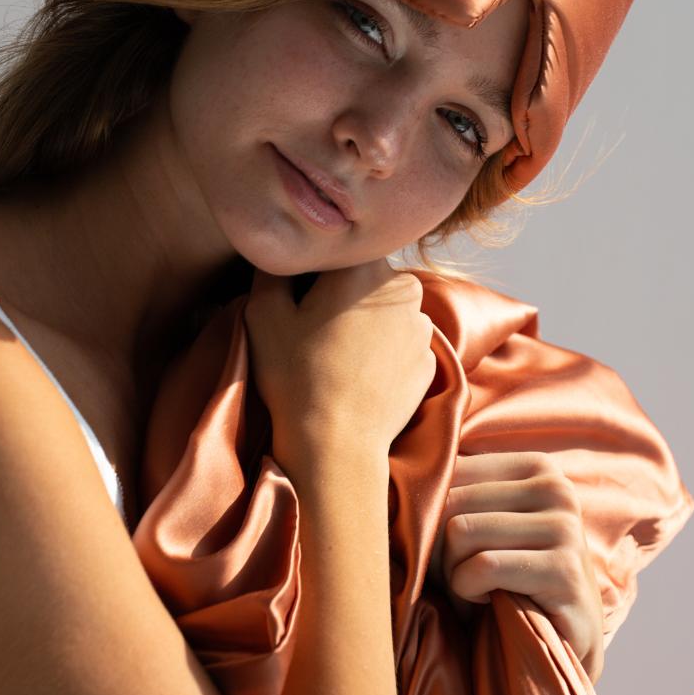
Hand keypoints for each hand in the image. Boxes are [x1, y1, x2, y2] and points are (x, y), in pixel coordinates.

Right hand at [243, 261, 436, 477]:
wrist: (336, 444)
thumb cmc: (297, 375)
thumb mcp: (264, 313)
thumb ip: (273, 270)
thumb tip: (281, 253)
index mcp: (365, 267)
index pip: (338, 250)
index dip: (313, 271)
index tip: (297, 298)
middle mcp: (404, 288)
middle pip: (365, 278)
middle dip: (341, 295)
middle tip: (312, 328)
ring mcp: (422, 326)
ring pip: (385, 310)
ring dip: (364, 322)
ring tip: (334, 355)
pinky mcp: (429, 360)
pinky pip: (399, 341)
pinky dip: (381, 351)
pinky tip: (356, 373)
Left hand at [432, 451, 604, 682]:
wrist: (565, 641)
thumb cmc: (508, 577)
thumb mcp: (482, 522)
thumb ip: (452, 491)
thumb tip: (388, 468)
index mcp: (534, 466)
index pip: (449, 470)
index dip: (430, 512)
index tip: (443, 547)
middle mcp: (556, 487)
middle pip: (451, 499)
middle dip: (439, 547)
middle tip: (455, 576)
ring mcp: (565, 528)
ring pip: (461, 531)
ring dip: (453, 573)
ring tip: (475, 590)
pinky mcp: (565, 571)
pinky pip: (483, 567)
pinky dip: (469, 591)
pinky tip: (489, 602)